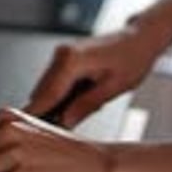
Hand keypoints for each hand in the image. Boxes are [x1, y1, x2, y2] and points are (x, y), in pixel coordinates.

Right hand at [24, 24, 163, 127]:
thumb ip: (86, 105)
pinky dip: (60, 96)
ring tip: (72, 117)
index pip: (48, 94)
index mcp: (73, 59)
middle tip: (55, 133)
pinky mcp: (64, 57)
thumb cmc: (133, 58)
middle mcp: (62, 54)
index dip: (38, 115)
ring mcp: (61, 54)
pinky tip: (76, 103)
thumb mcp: (113, 88)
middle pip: (42, 92)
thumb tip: (64, 121)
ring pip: (46, 88)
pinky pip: (54, 81)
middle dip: (46, 113)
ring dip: (54, 105)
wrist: (140, 38)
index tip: (31, 132)